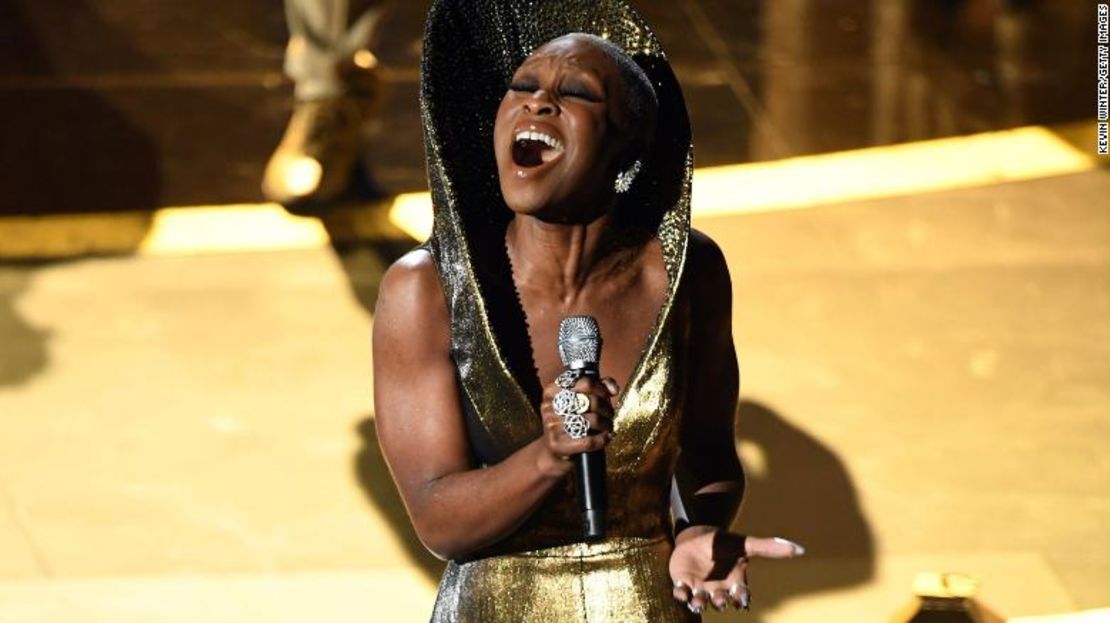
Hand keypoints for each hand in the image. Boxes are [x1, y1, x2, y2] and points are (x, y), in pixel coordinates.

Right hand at [535, 374, 618, 476]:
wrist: (554, 451)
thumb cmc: (570, 422)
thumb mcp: (579, 401)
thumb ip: (598, 387)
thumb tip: (613, 389)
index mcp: (552, 391)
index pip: (585, 383)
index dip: (602, 390)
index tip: (606, 398)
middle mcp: (549, 406)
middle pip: (591, 401)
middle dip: (606, 408)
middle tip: (609, 415)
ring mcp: (551, 425)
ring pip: (592, 420)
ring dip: (606, 424)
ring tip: (608, 427)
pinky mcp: (556, 444)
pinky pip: (588, 441)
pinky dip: (602, 440)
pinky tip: (605, 438)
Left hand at [669, 526, 804, 612]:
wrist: (699, 535)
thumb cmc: (725, 543)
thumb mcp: (746, 544)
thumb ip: (770, 547)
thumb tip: (800, 549)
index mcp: (735, 583)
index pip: (741, 596)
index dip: (741, 598)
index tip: (741, 598)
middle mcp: (718, 590)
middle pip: (721, 602)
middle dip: (720, 602)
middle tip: (720, 599)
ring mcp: (700, 588)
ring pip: (700, 602)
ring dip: (699, 604)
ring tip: (698, 602)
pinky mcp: (683, 583)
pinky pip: (681, 593)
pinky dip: (681, 594)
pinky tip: (682, 591)